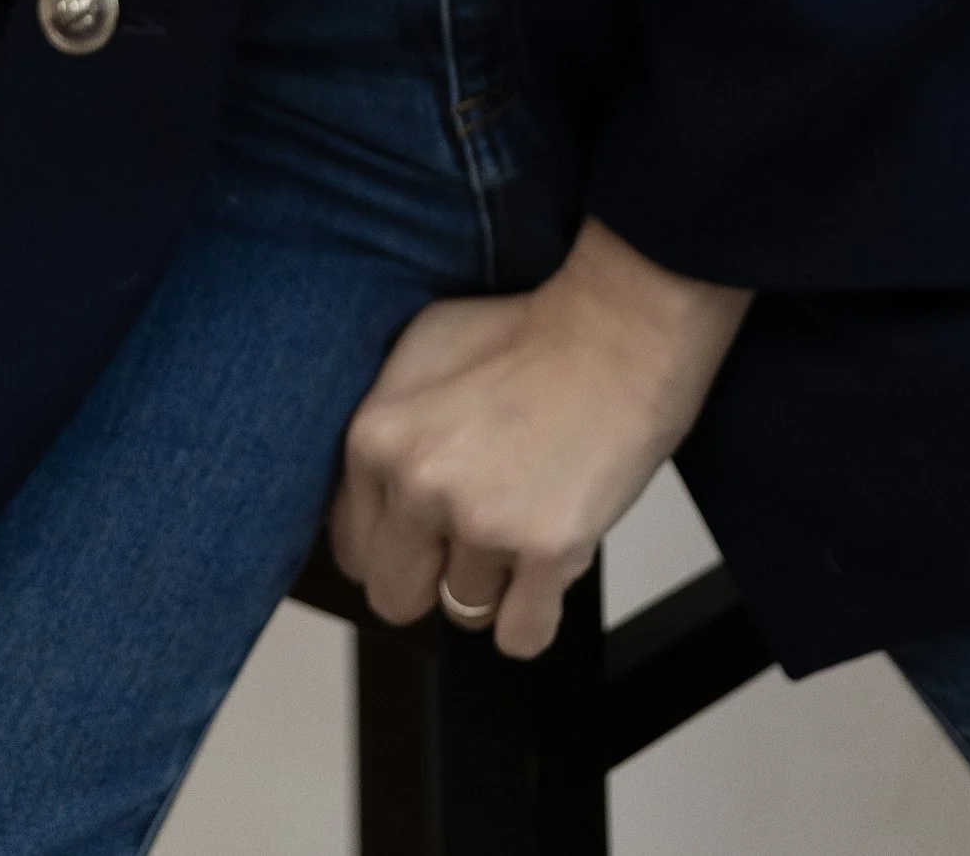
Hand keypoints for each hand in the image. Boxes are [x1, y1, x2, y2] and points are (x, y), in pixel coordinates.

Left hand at [331, 217, 750, 657]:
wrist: (618, 331)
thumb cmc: (526, 336)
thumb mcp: (420, 353)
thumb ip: (380, 433)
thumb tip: (360, 504)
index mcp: (375, 436)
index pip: (350, 547)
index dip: (393, 544)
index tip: (425, 530)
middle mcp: (418, 483)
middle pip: (394, 597)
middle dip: (432, 579)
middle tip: (474, 536)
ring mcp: (482, 520)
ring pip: (463, 613)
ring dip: (496, 582)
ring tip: (525, 514)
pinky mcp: (546, 549)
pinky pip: (520, 636)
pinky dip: (536, 613)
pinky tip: (548, 558)